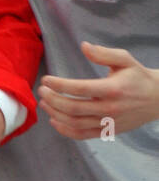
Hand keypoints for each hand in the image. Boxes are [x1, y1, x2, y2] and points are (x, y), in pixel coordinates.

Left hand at [39, 42, 158, 138]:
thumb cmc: (138, 76)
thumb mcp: (125, 59)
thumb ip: (103, 53)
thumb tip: (83, 46)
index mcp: (113, 89)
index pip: (80, 89)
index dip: (59, 85)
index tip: (45, 79)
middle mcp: (110, 108)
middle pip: (74, 108)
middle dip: (53, 100)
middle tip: (41, 91)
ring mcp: (110, 122)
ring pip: (76, 123)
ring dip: (56, 114)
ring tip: (44, 103)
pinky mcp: (109, 131)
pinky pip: (84, 135)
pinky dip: (66, 131)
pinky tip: (55, 121)